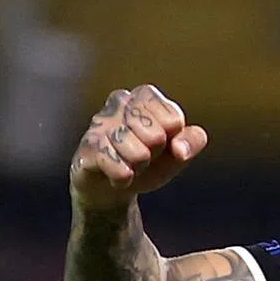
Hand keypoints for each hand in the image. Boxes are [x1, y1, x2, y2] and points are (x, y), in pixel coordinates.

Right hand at [69, 84, 207, 209]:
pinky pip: (114, 164)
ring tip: (131, 164)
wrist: (116, 184)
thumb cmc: (150, 160)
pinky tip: (120, 175)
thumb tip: (180, 149)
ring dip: (139, 167)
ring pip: (137, 153)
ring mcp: (100, 122)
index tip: (162, 143)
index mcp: (146, 96)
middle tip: (144, 154)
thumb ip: (192, 141)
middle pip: (155, 136)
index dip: (172, 140)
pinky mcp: (87, 146)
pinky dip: (123, 177)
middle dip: (154, 154)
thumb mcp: (178, 152)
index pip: (172, 120)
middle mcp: (120, 101)